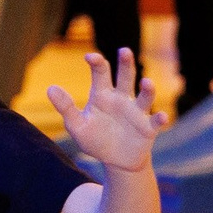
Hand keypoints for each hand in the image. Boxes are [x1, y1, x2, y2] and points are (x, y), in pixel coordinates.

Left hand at [47, 48, 165, 172]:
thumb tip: (50, 88)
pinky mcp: (148, 128)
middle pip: (125, 77)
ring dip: (147, 89)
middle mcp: (122, 99)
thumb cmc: (96, 140)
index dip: (97, 63)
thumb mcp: (77, 126)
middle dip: (126, 64)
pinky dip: (160, 118)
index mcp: (103, 95)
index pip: (101, 73)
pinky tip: (162, 116)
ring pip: (144, 96)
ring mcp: (137, 113)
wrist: (116, 162)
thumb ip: (66, 107)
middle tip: (124, 51)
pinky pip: (155, 121)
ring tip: (147, 82)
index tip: (90, 57)